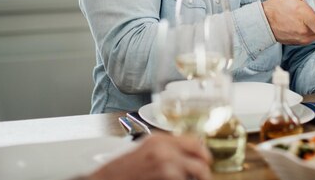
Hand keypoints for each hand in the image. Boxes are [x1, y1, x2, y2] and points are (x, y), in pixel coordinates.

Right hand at [86, 133, 211, 179]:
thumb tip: (189, 151)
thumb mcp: (146, 148)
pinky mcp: (164, 177)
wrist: (108, 179)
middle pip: (200, 158)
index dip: (204, 152)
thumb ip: (167, 146)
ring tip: (195, 179)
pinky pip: (183, 179)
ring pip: (197, 172)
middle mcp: (164, 149)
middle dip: (205, 169)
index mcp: (160, 139)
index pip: (194, 142)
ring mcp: (165, 165)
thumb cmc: (125, 168)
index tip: (207, 160)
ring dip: (197, 177)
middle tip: (204, 175)